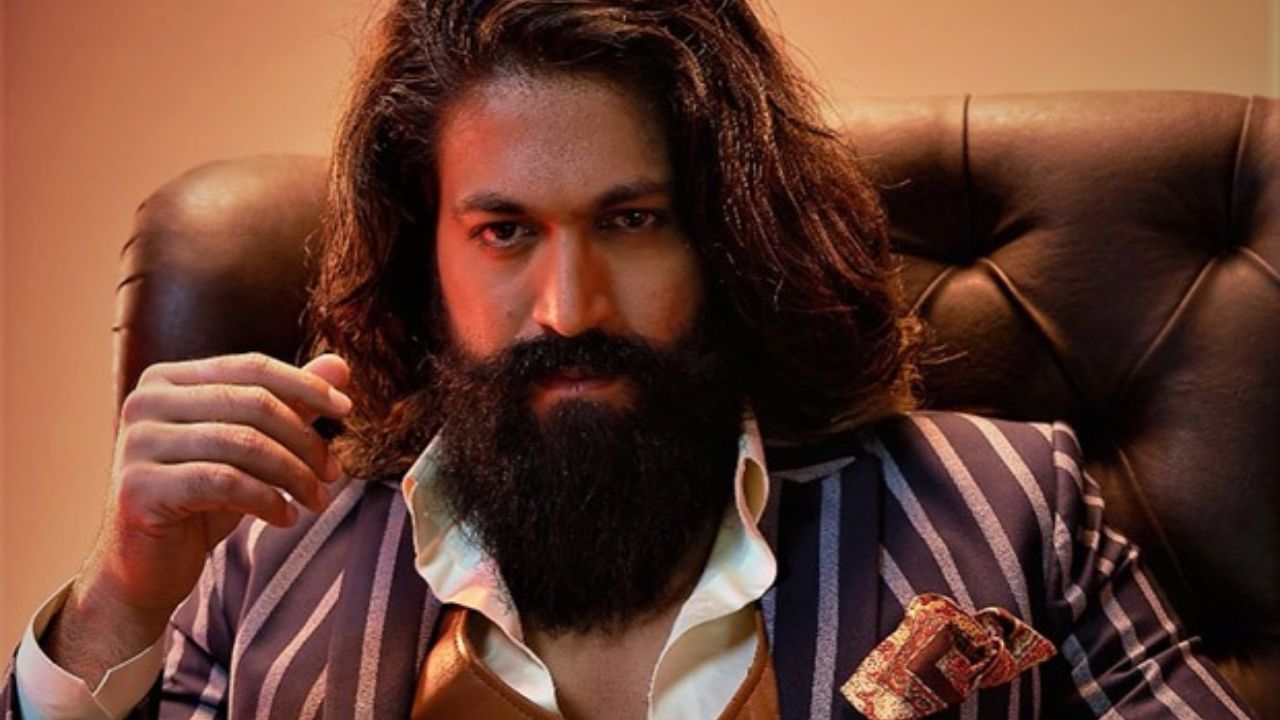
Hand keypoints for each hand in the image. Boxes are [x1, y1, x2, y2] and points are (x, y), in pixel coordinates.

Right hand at [45, 352, 352, 683]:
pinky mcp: (139, 487)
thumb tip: (341, 365)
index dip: (306, 385)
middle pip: (253, 404)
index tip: (348, 410)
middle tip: (335, 473)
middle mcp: (145, 402)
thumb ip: (289, 404)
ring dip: (295, 475)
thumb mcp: (250, 448)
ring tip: (318, 501)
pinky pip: (225, 483)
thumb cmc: (202, 501)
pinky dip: (268, 500)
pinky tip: (287, 518)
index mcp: (167, 380)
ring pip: (244, 443)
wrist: (147, 567)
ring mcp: (137, 443)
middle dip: (305, 440)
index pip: (251, 368)